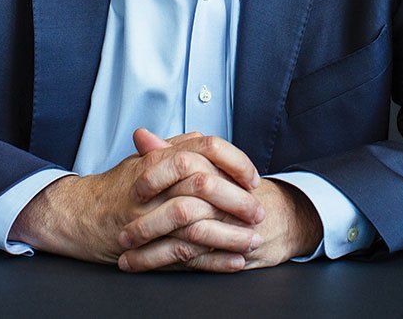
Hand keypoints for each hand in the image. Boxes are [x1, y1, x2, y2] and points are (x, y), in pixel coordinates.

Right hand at [7, 129, 264, 265]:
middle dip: (237, 199)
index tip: (253, 177)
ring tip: (253, 239)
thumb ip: (175, 148)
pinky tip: (235, 262)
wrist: (80, 215)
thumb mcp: (145, 159)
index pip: (205, 148)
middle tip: (259, 211)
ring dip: (230, 233)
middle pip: (204, 184)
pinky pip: (184, 252)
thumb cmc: (116, 186)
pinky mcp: (147, 245)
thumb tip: (204, 138)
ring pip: (196, 220)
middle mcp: (153, 185)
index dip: (234, 161)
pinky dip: (214, 260)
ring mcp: (148, 216)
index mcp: (157, 158)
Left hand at [117, 140, 323, 272]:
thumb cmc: (239, 190)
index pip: (186, 167)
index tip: (135, 189)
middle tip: (121, 232)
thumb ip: (173, 152)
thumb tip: (142, 135)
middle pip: (184, 210)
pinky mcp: (231, 253)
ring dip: (151, 253)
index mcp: (218, 172)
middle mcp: (226, 200)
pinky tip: (141, 266)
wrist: (282, 218)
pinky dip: (166, 267)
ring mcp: (231, 228)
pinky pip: (195, 263)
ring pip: (186, 242)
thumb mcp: (205, 166)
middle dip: (148, 225)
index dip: (157, 178)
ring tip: (124, 256)